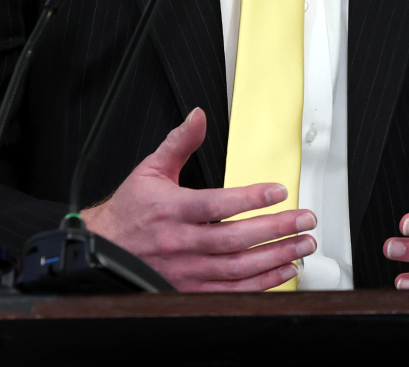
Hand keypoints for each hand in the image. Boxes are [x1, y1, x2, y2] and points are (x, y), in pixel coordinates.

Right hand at [78, 108, 316, 291]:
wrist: (103, 249)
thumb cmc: (129, 212)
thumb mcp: (150, 171)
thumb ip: (179, 143)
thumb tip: (198, 117)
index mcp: (173, 211)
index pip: (216, 206)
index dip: (250, 199)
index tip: (278, 191)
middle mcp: (181, 243)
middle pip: (235, 239)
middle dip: (276, 229)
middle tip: (305, 219)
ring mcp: (186, 270)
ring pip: (238, 268)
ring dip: (275, 256)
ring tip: (303, 243)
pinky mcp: (189, 289)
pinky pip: (231, 291)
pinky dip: (261, 283)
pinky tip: (284, 270)